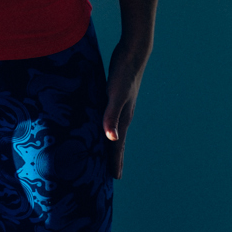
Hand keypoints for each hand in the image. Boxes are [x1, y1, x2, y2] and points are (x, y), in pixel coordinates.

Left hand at [101, 41, 147, 179]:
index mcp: (123, 118)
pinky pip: (108, 118)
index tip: (114, 179)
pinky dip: (104, 127)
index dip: (115, 162)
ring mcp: (120, 106)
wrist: (134, 52)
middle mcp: (123, 115)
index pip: (117, 146)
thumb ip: (112, 116)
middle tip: (109, 174)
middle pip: (116, 142)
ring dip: (108, 144)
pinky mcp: (114, 97)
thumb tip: (111, 139)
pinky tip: (98, 126)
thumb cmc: (124, 73)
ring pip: (113, 130)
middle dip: (113, 158)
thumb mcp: (116, 94)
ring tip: (102, 154)